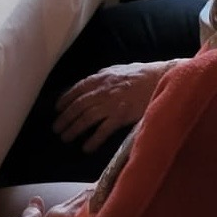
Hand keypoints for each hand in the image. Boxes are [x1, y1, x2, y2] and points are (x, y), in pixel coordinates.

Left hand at [53, 60, 177, 152]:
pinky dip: (93, 139)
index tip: (57, 109)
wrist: (161, 79)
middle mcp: (102, 91)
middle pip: (78, 106)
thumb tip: (89, 84)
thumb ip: (102, 77)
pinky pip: (103, 130)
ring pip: (86, 118)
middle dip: (65, 118)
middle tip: (56, 128)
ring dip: (74, 129)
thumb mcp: (117, 69)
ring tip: (65, 138)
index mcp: (100, 78)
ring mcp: (111, 104)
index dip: (64, 99)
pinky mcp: (122, 117)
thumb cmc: (141, 74)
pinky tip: (86, 148)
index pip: (76, 89)